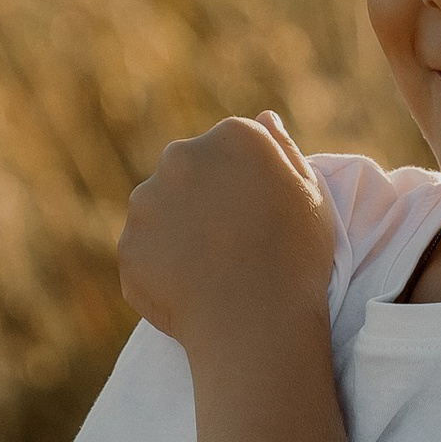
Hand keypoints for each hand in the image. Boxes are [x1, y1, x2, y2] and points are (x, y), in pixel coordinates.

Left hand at [119, 113, 335, 350]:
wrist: (257, 322)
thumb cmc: (296, 259)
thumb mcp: (312, 195)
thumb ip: (283, 151)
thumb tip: (264, 119)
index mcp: (232, 137)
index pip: (227, 149)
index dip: (242, 186)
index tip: (255, 218)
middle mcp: (182, 157)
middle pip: (187, 173)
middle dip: (202, 202)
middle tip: (230, 246)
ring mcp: (148, 201)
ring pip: (159, 211)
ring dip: (177, 233)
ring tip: (210, 272)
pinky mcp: (129, 245)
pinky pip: (144, 253)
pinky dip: (161, 270)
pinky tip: (191, 291)